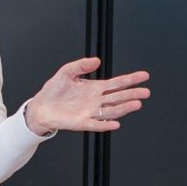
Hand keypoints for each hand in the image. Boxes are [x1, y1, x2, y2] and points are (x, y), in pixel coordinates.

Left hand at [23, 57, 150, 135]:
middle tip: (146, 92)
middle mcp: (96, 101)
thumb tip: (96, 60)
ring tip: (136, 104)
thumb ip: (81, 65)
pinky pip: (96, 124)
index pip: (117, 83)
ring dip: (124, 108)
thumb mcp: (66, 72)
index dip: (130, 79)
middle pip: (118, 97)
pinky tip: (115, 124)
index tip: (144, 76)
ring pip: (111, 111)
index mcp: (95, 88)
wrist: (40, 107)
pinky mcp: (81, 122)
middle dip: (132, 94)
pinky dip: (105, 124)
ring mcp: (90, 112)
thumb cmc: (54, 91)